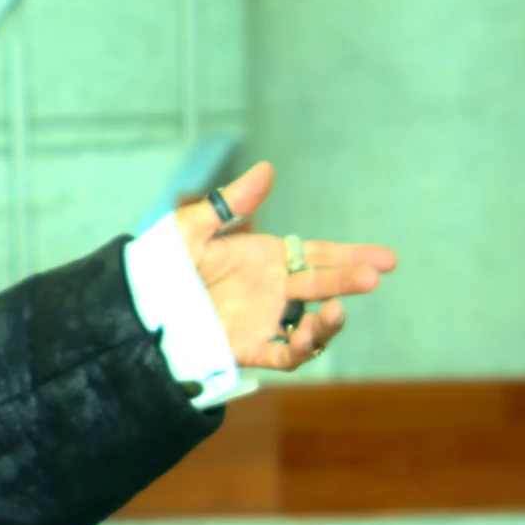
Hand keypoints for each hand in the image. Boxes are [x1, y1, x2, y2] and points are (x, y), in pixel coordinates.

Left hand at [178, 161, 396, 370]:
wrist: (137, 304)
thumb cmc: (163, 262)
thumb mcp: (192, 227)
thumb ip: (231, 204)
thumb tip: (268, 168)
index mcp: (267, 259)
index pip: (319, 256)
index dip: (353, 256)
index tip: (386, 259)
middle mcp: (272, 291)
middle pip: (321, 285)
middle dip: (349, 280)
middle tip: (373, 277)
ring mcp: (263, 320)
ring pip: (310, 326)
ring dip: (329, 321)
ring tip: (336, 310)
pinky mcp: (247, 349)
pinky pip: (282, 355)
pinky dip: (299, 349)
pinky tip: (306, 336)